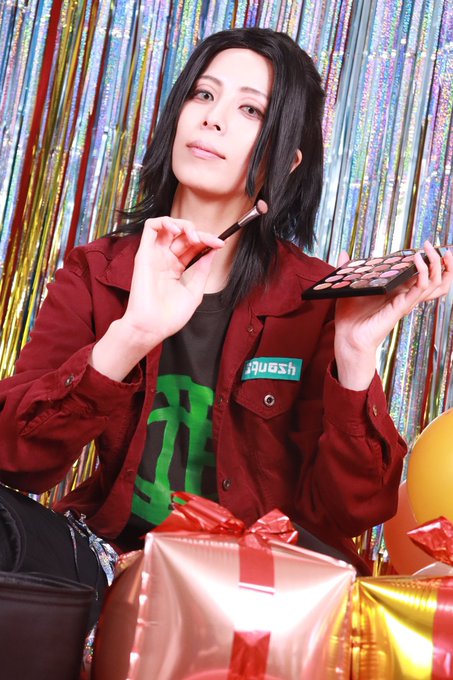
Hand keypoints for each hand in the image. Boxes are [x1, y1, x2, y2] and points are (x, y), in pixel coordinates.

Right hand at [123, 216, 223, 346]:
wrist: (153, 326)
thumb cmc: (170, 316)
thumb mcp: (194, 291)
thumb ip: (202, 270)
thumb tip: (211, 252)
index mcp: (175, 268)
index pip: (192, 247)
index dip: (207, 241)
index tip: (221, 244)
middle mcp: (165, 259)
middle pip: (183, 236)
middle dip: (201, 234)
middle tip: (213, 241)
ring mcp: (154, 256)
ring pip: (168, 226)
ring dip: (183, 225)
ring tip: (193, 236)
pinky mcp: (144, 253)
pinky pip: (150, 227)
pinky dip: (164, 222)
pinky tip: (177, 230)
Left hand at [333, 241, 452, 389]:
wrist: (347, 335)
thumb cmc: (349, 315)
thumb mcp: (350, 286)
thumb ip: (348, 268)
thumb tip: (343, 253)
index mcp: (398, 290)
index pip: (423, 275)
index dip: (431, 262)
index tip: (428, 246)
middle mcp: (406, 296)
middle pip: (437, 279)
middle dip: (443, 263)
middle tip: (438, 246)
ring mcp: (406, 301)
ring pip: (435, 283)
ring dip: (437, 264)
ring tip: (430, 249)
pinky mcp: (402, 306)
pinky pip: (420, 288)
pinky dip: (423, 272)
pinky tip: (417, 260)